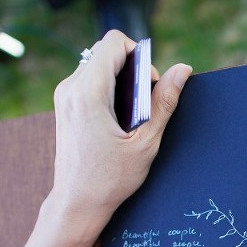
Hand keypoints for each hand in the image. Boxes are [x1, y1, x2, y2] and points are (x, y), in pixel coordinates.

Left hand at [49, 30, 191, 240]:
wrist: (77, 203)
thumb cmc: (110, 180)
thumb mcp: (146, 143)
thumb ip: (164, 102)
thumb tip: (183, 69)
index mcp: (88, 94)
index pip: (114, 43)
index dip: (139, 57)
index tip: (148, 87)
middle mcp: (70, 88)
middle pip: (106, 51)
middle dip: (131, 68)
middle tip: (142, 105)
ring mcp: (64, 96)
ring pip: (98, 64)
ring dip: (120, 79)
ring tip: (129, 116)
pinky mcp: (64, 104)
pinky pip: (89, 79)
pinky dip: (108, 89)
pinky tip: (117, 120)